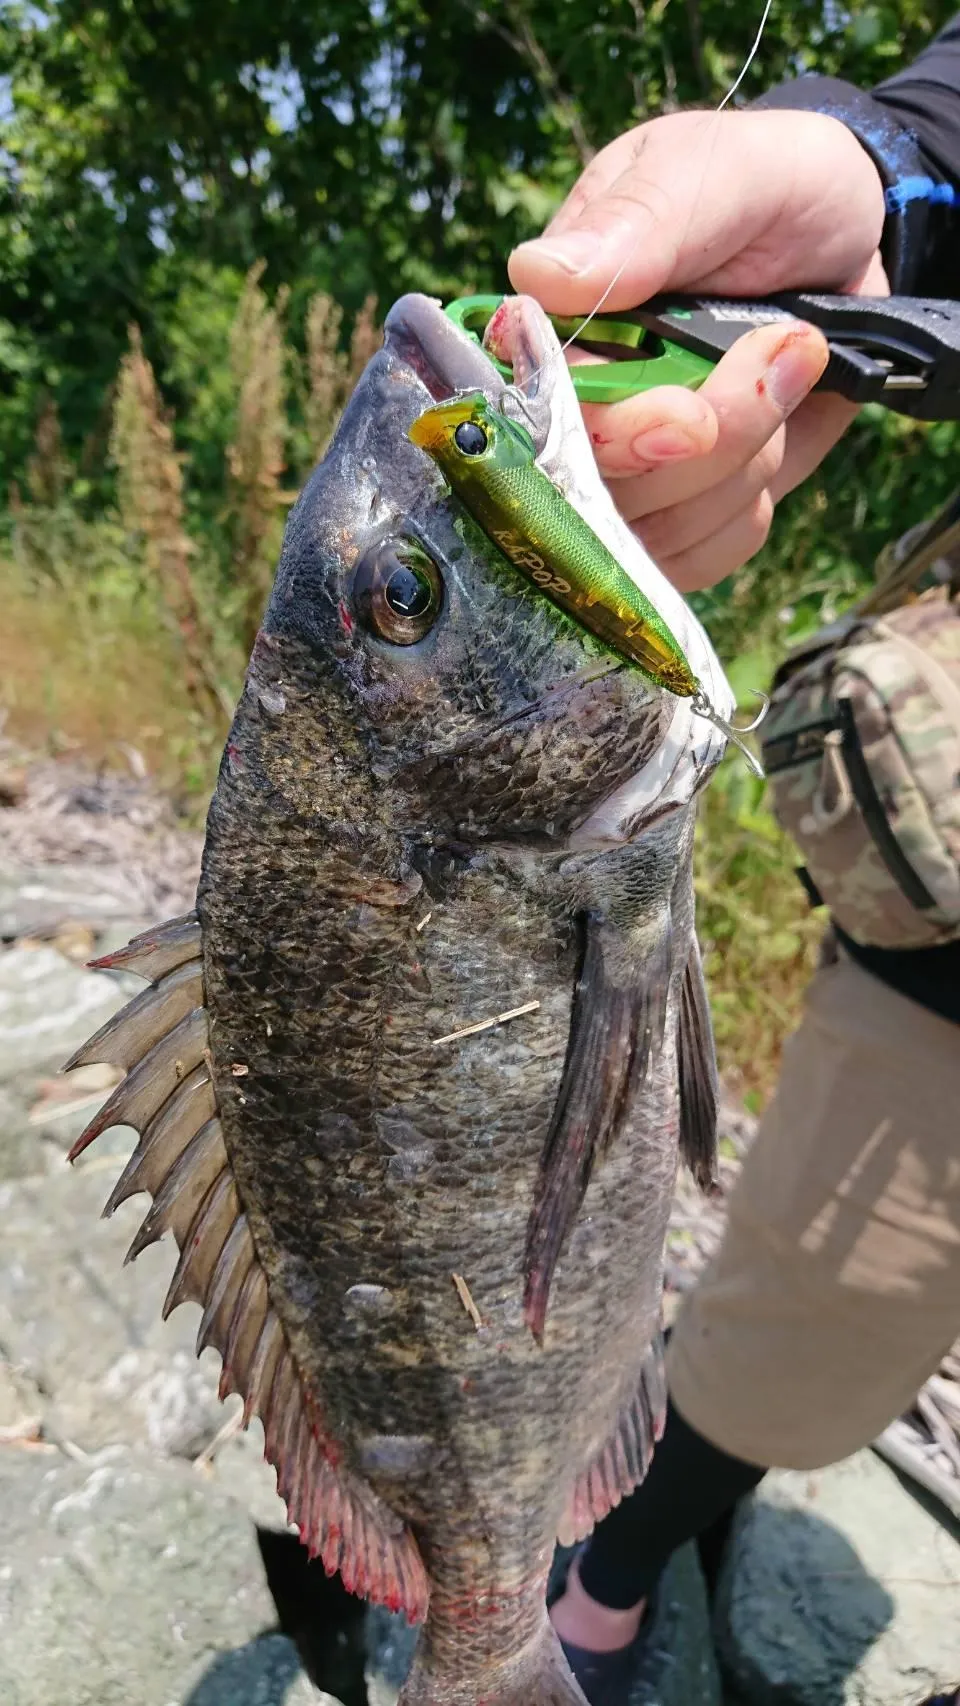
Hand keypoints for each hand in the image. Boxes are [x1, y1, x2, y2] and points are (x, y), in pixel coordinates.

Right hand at [508, 109, 888, 588]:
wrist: (846, 233)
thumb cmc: (762, 186)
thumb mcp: (711, 172)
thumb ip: (637, 223)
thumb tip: (538, 274)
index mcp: (548, 330)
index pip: (532, 418)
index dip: (608, 439)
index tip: (688, 418)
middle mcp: (570, 415)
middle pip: (596, 501)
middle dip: (704, 451)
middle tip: (782, 352)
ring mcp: (624, 475)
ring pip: (655, 536)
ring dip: (745, 461)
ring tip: (794, 354)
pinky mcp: (678, 514)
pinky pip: (699, 556)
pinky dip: (749, 502)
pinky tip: (778, 427)